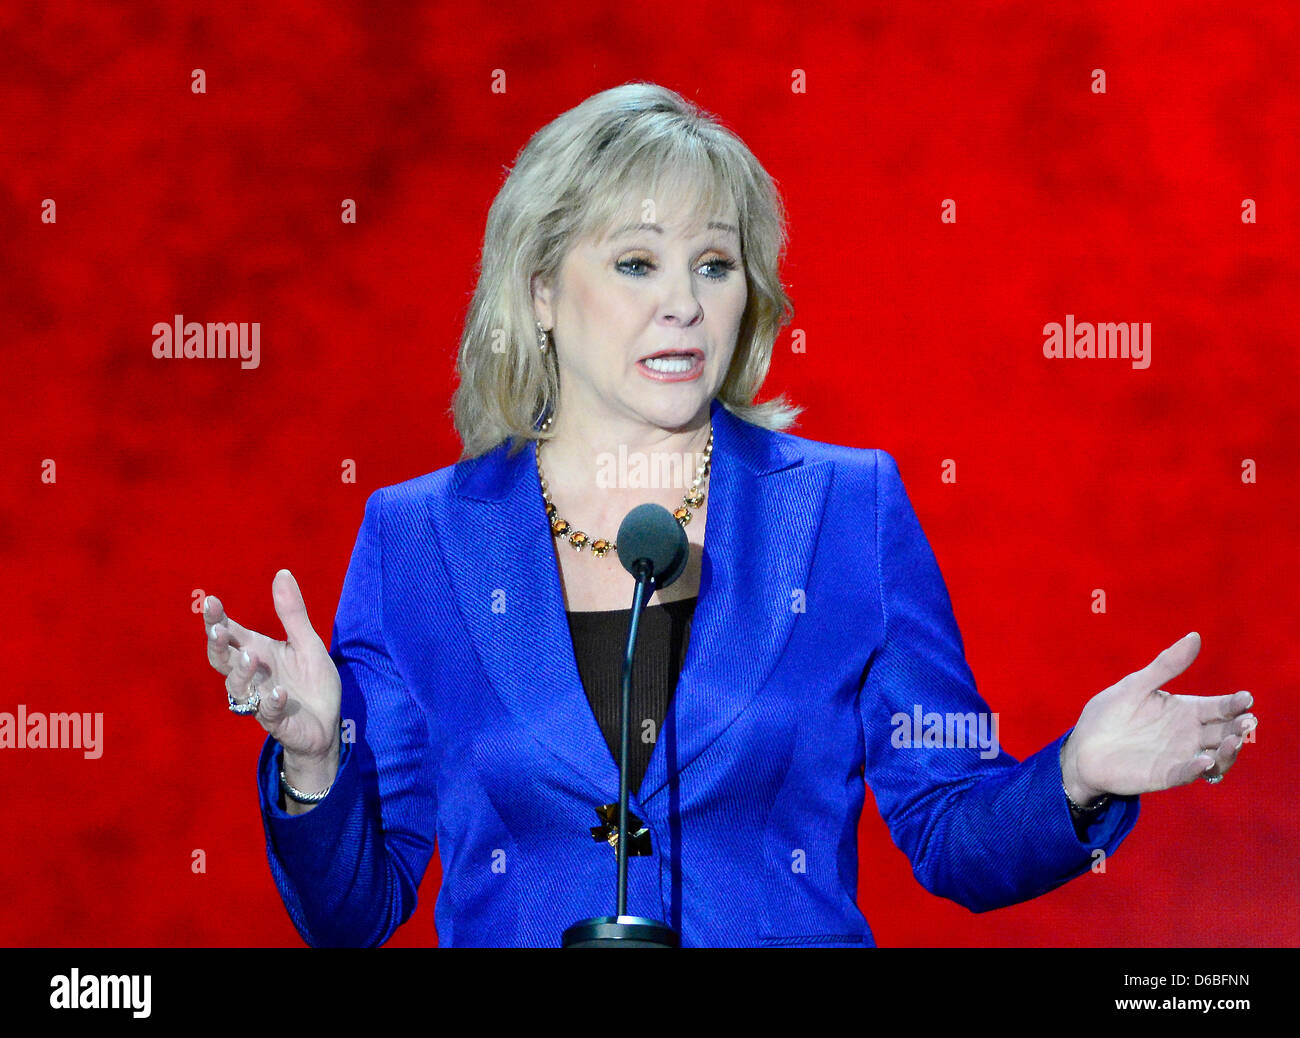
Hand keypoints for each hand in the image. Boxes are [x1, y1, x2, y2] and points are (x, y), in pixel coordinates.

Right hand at [202, 569, 341, 767]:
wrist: (327, 723)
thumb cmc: (311, 682)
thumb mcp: (307, 642)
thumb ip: (292, 613)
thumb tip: (282, 572)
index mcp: (257, 652)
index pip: (229, 633)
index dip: (216, 619)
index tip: (210, 601)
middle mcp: (253, 675)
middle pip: (221, 660)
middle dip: (216, 645)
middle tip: (218, 629)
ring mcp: (261, 699)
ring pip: (237, 688)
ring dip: (241, 673)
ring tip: (251, 656)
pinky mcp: (277, 721)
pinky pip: (267, 713)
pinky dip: (270, 702)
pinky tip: (279, 692)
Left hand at [1061, 632, 1255, 801]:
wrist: (1083, 747)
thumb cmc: (1110, 714)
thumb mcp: (1136, 685)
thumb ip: (1166, 665)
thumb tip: (1195, 636)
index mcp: (1186, 710)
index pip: (1219, 707)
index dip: (1235, 703)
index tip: (1245, 698)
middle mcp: (1189, 735)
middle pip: (1225, 732)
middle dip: (1239, 728)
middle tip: (1246, 721)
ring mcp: (1180, 756)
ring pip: (1217, 757)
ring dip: (1228, 752)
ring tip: (1232, 742)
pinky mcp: (1165, 775)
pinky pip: (1187, 774)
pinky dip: (1197, 769)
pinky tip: (1203, 761)